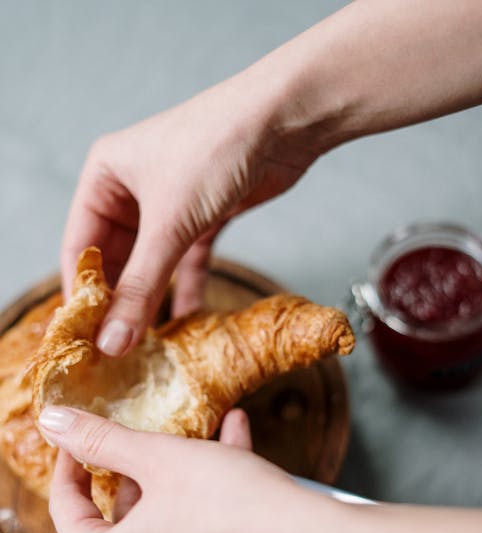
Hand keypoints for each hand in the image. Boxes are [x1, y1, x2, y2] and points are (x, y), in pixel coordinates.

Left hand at [39, 406, 315, 532]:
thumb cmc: (230, 506)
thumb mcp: (159, 458)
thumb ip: (100, 439)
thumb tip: (52, 423)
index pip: (67, 510)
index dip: (72, 461)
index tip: (82, 432)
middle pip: (118, 517)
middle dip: (140, 467)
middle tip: (149, 435)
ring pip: (162, 521)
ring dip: (181, 474)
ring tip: (207, 433)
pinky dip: (206, 497)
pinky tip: (235, 445)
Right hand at [61, 72, 314, 355]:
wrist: (286, 119)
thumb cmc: (217, 148)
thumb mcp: (170, 223)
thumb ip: (141, 286)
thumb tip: (112, 341)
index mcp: (107, 176)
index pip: (81, 245)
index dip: (82, 294)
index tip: (85, 339)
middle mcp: (134, 189)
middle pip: (117, 259)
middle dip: (119, 303)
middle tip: (117, 349)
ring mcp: (171, 203)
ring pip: (153, 263)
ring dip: (152, 301)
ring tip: (146, 344)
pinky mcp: (205, 216)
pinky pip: (187, 261)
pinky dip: (186, 289)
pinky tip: (186, 322)